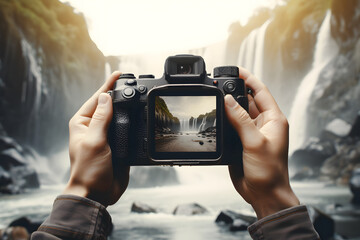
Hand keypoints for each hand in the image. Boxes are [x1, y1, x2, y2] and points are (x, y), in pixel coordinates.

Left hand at [63, 71, 128, 206]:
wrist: (97, 193)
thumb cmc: (88, 170)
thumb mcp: (95, 141)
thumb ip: (101, 119)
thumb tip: (106, 97)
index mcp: (82, 123)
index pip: (97, 99)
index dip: (108, 85)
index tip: (118, 74)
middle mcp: (93, 127)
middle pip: (108, 105)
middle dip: (119, 94)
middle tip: (131, 82)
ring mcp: (106, 136)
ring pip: (119, 117)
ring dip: (127, 108)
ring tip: (137, 96)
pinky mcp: (117, 144)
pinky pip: (126, 130)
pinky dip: (133, 122)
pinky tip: (139, 117)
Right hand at [224, 67, 298, 218]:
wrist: (264, 193)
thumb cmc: (270, 171)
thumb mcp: (255, 142)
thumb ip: (241, 120)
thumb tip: (228, 100)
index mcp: (274, 120)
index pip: (261, 92)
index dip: (249, 79)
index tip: (237, 70)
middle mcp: (263, 124)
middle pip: (248, 100)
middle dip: (235, 91)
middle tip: (220, 83)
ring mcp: (251, 133)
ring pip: (238, 113)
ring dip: (228, 106)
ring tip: (215, 97)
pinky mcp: (241, 142)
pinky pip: (232, 126)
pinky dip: (224, 119)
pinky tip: (216, 115)